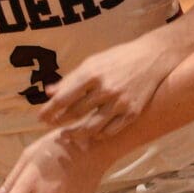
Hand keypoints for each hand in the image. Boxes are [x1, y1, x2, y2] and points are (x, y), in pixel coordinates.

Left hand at [35, 33, 168, 142]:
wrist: (153, 58)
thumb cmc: (118, 58)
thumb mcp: (93, 62)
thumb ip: (71, 79)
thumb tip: (48, 92)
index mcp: (92, 73)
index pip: (63, 98)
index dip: (49, 111)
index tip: (40, 118)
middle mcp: (105, 89)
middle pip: (75, 114)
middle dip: (59, 122)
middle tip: (51, 126)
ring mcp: (120, 102)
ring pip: (91, 127)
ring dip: (75, 134)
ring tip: (67, 135)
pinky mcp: (132, 112)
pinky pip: (110, 131)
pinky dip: (98, 134)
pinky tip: (91, 133)